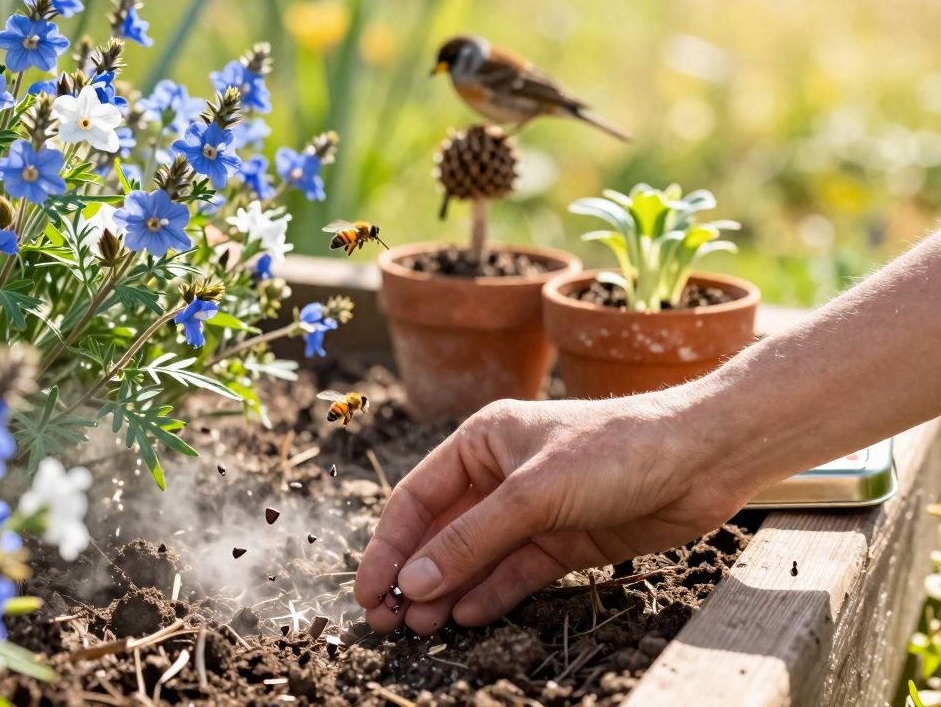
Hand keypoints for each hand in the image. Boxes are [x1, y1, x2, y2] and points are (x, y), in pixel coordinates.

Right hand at [354, 391, 768, 633]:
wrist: (703, 459)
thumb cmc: (615, 450)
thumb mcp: (533, 494)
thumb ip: (471, 541)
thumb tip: (413, 583)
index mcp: (480, 443)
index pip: (416, 499)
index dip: (388, 546)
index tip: (367, 591)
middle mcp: (500, 475)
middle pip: (441, 533)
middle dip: (413, 576)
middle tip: (387, 621)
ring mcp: (532, 511)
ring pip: (475, 558)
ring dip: (447, 591)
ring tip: (421, 628)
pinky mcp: (564, 541)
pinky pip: (515, 573)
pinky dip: (491, 595)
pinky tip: (467, 618)